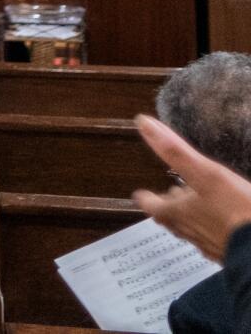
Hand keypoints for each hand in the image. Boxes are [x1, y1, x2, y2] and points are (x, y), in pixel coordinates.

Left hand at [133, 114, 250, 261]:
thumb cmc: (236, 211)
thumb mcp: (205, 174)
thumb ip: (175, 152)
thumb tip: (143, 123)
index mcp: (178, 213)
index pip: (153, 206)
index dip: (146, 198)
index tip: (141, 194)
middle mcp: (190, 233)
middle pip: (172, 219)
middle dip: (170, 206)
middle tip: (170, 197)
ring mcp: (211, 246)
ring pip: (194, 230)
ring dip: (192, 218)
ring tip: (197, 208)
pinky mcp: (232, 253)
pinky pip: (217, 240)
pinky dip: (214, 230)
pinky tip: (225, 226)